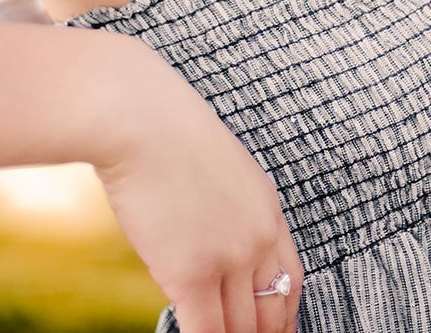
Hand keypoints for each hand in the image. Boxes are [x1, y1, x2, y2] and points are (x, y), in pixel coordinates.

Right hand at [92, 38, 303, 332]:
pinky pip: (206, 330)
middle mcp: (258, 237)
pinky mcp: (192, 273)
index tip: (275, 330)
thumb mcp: (215, 166)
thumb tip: (204, 238)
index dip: (283, 314)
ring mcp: (229, 257)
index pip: (290, 280)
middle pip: (270, 310)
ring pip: (240, 327)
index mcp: (268, 209)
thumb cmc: (162, 129)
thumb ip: (222, 208)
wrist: (140, 118)